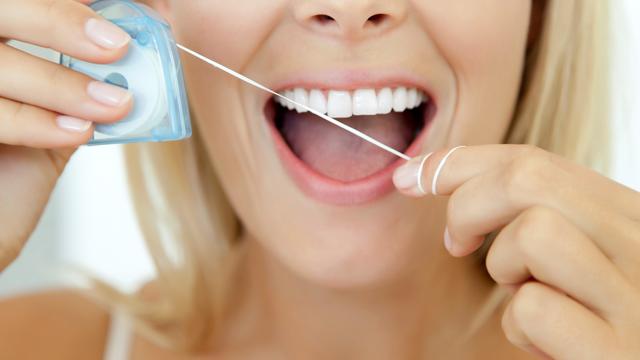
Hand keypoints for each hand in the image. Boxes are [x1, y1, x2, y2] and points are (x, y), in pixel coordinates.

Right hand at [0, 0, 131, 269]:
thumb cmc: (16, 168)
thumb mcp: (58, 113)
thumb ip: (88, 74)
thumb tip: (147, 31)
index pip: (30, 4)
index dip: (72, 9)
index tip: (124, 25)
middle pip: (5, 11)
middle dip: (61, 21)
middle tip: (118, 46)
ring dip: (62, 84)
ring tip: (115, 106)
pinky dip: (38, 122)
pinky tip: (79, 133)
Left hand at [393, 144, 639, 358]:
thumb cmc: (589, 315)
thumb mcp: (569, 251)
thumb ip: (529, 207)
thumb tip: (425, 172)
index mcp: (626, 212)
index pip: (534, 160)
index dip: (459, 162)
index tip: (410, 177)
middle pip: (527, 180)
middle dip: (467, 207)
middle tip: (458, 245)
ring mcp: (636, 296)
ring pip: (532, 233)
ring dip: (504, 268)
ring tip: (525, 295)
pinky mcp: (617, 350)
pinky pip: (533, 309)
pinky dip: (519, 328)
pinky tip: (546, 343)